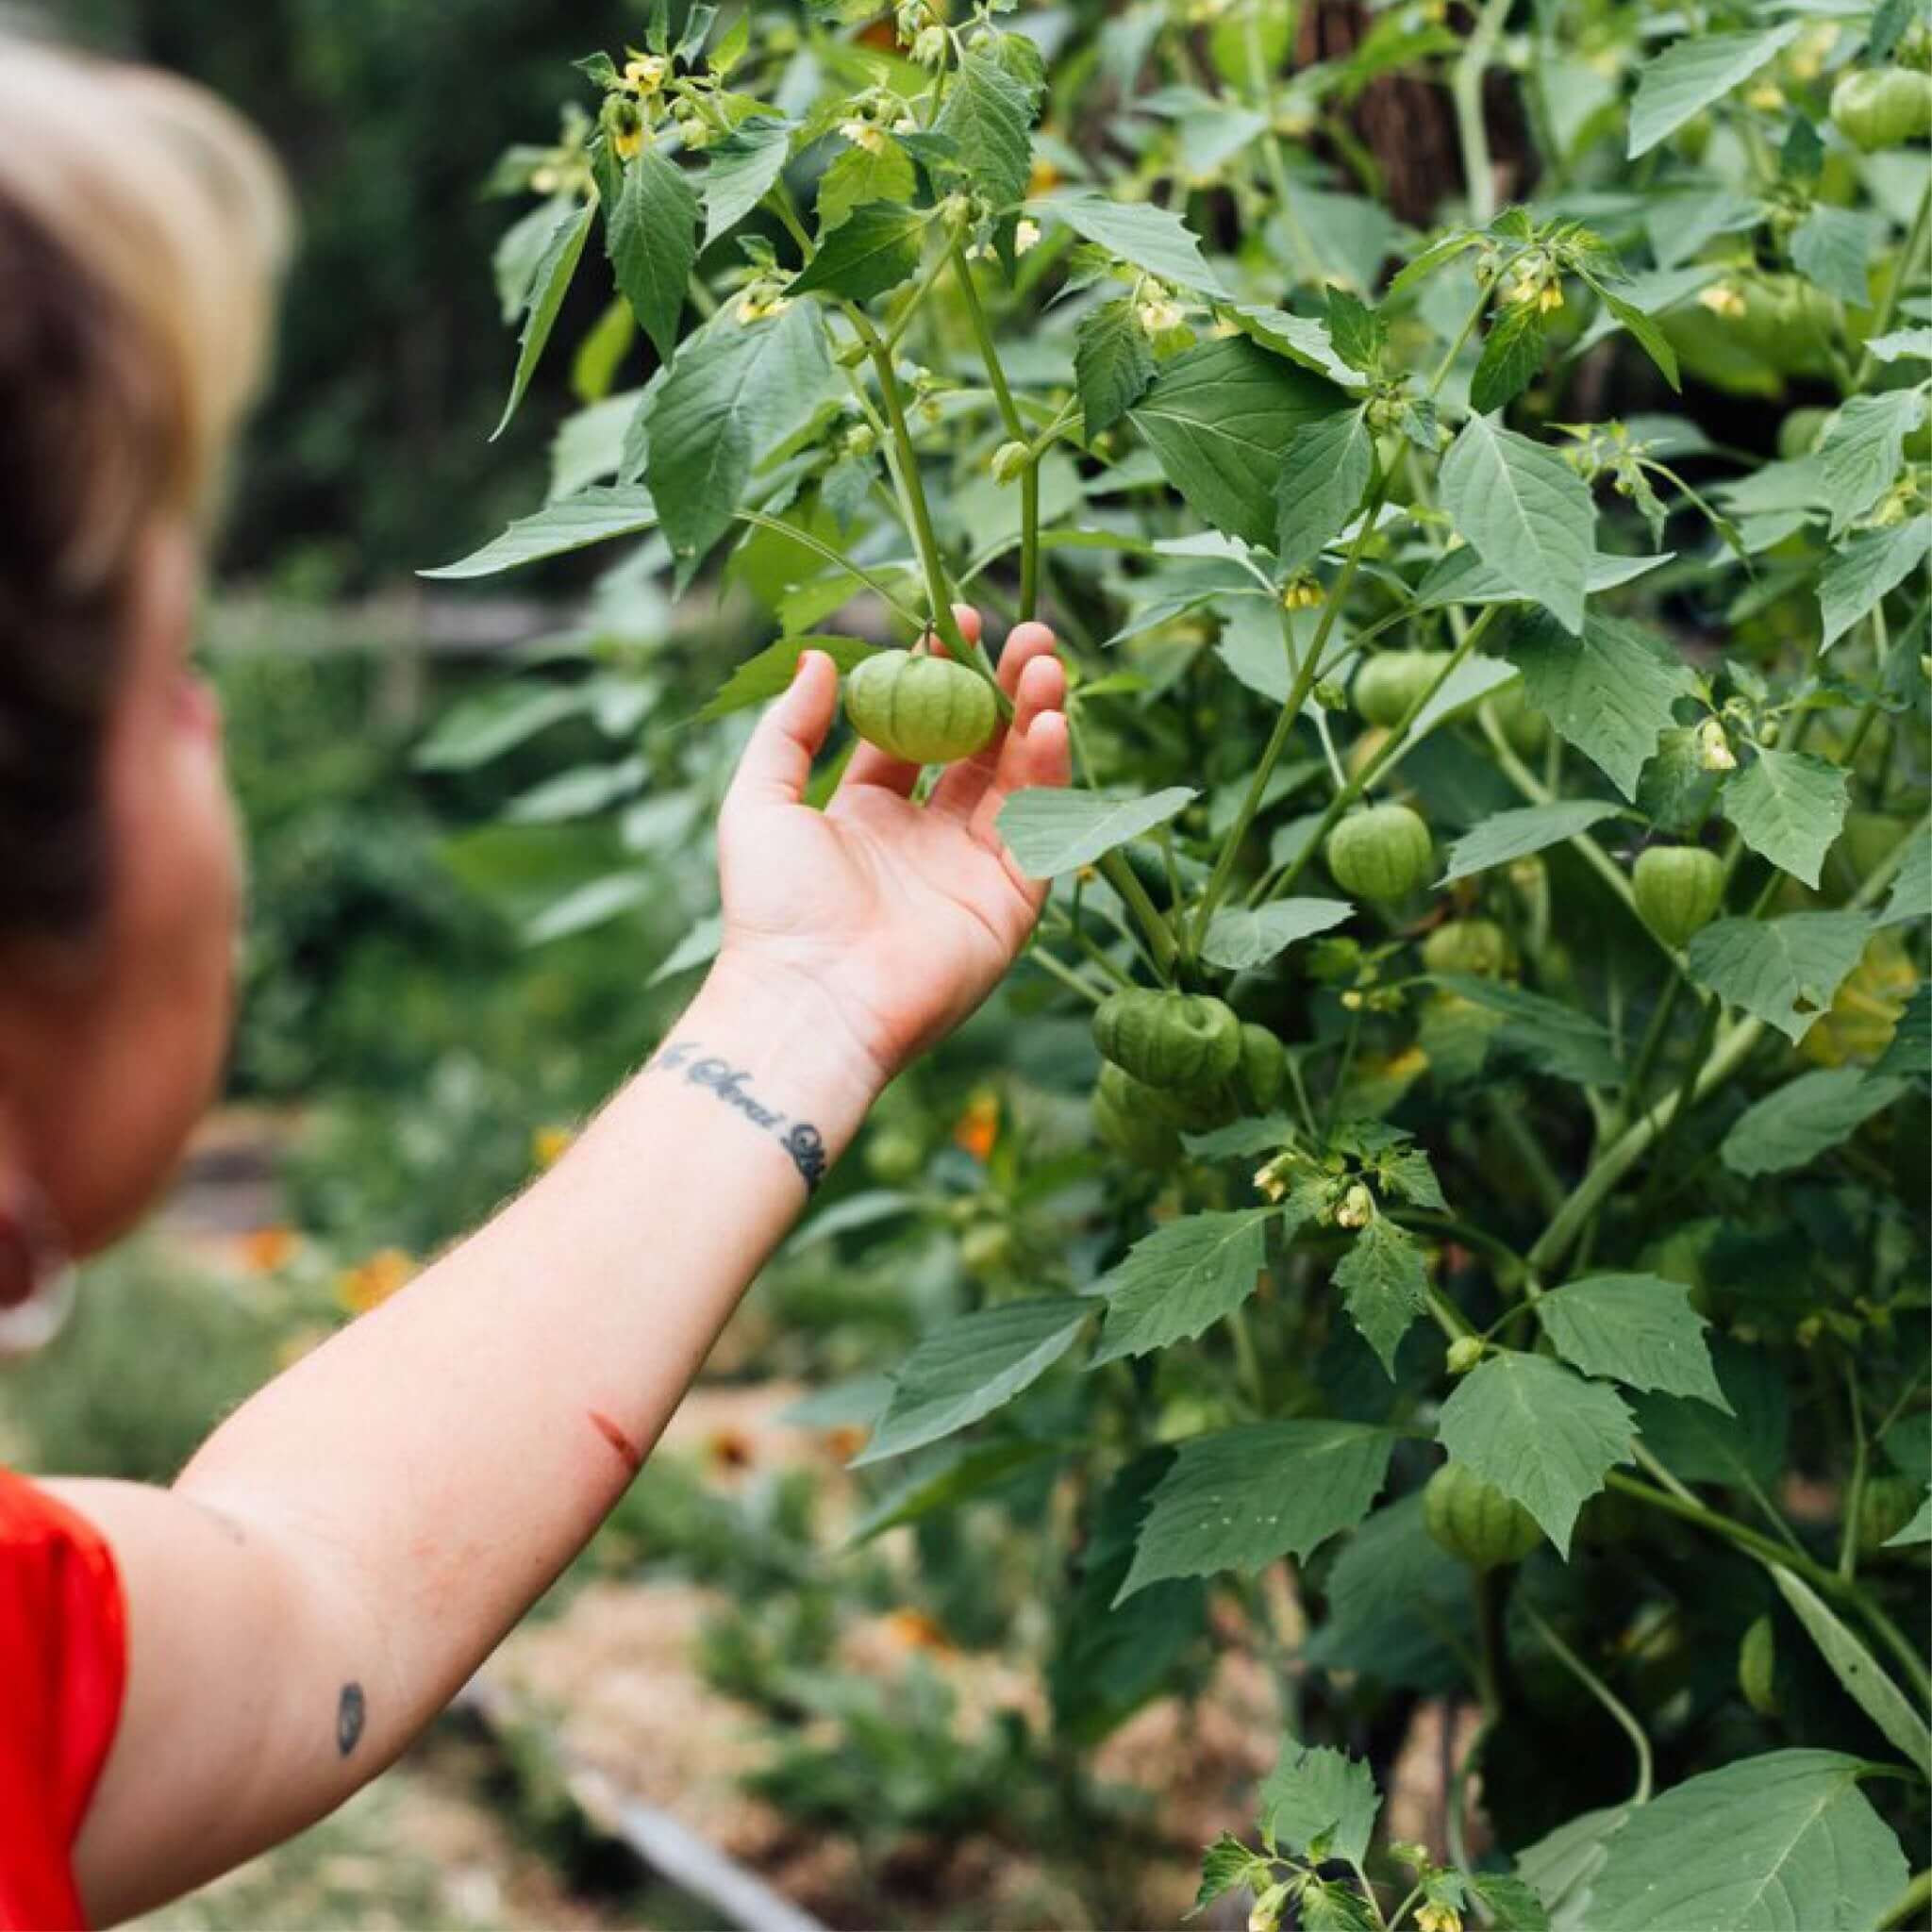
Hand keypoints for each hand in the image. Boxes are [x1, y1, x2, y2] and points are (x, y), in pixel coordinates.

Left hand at [712, 608, 1069, 1091]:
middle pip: (979, 748)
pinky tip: (1049, 724)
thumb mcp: (760, 801)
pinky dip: (1048, 776)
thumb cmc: (772, 907)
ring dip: (1036, 717)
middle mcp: (927, 839)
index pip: (918, 731)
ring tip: (1046, 663)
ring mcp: (972, 871)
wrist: (808, 997)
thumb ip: (788, 729)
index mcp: (869, 815)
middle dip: (1004, 689)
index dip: (938, 676)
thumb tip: (817, 659)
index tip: (954, 621)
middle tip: (1027, 634)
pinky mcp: (1008, 905)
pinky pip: (1038, 831)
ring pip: (1016, 780)